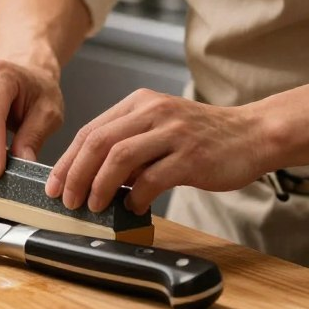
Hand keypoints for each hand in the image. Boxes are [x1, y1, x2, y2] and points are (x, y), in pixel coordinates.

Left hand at [45, 89, 269, 214]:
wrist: (253, 134)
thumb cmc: (204, 136)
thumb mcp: (160, 126)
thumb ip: (130, 143)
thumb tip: (93, 177)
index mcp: (139, 103)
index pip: (90, 130)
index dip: (67, 160)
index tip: (55, 184)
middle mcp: (153, 112)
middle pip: (98, 142)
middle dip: (76, 174)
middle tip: (68, 199)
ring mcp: (173, 132)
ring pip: (119, 157)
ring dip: (100, 186)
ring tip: (94, 205)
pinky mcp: (191, 156)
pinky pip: (152, 178)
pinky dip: (136, 195)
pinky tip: (134, 205)